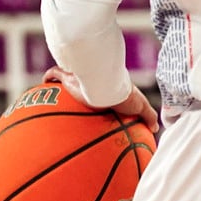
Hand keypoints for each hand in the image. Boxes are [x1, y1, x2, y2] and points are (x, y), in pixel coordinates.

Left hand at [44, 67, 158, 133]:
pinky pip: (55, 73)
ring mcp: (78, 78)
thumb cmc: (123, 94)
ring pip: (67, 76)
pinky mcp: (68, 76)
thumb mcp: (140, 107)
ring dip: (61, 81)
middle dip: (78, 87)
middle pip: (83, 82)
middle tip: (73, 98)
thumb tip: (155, 127)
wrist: (105, 85)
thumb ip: (147, 116)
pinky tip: (45, 82)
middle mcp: (91, 81)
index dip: (100, 93)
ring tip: (53, 94)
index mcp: (107, 87)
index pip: (104, 88)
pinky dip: (49, 77)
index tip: (97, 103)